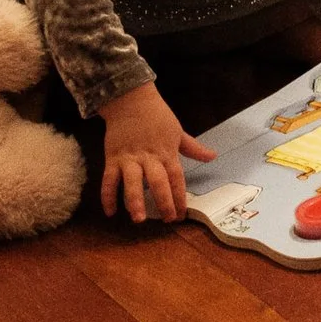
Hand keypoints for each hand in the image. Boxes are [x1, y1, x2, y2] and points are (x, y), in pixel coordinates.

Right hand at [98, 81, 215, 221]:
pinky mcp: (113, 158)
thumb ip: (193, 148)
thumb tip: (213, 156)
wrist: (131, 101)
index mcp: (167, 153)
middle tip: (166, 220)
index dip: (180, 197)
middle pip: (158, 182)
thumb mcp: (178, 132)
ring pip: (132, 182)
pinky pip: (109, 179)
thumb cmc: (157, 116)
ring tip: (138, 219)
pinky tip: (110, 212)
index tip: (181, 214)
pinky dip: (108, 196)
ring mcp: (130, 159)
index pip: (177, 179)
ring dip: (135, 201)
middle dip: (163, 202)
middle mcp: (149, 158)